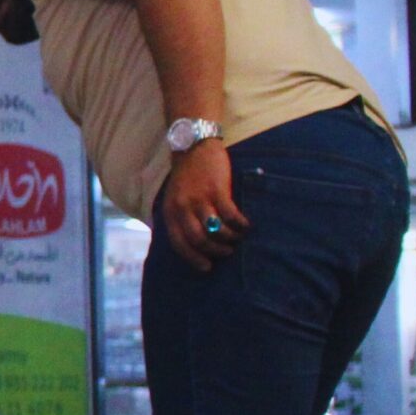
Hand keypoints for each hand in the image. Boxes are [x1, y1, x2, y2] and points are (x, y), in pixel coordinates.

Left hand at [158, 142, 245, 271]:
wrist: (193, 147)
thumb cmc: (187, 176)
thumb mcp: (175, 198)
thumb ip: (181, 217)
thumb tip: (194, 242)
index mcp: (170, 212)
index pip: (179, 243)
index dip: (193, 258)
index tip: (206, 267)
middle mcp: (182, 208)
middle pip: (198, 240)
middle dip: (214, 251)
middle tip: (226, 252)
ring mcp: (199, 199)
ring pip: (215, 230)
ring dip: (229, 239)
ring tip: (237, 239)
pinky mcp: (217, 190)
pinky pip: (230, 215)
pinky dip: (240, 224)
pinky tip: (246, 226)